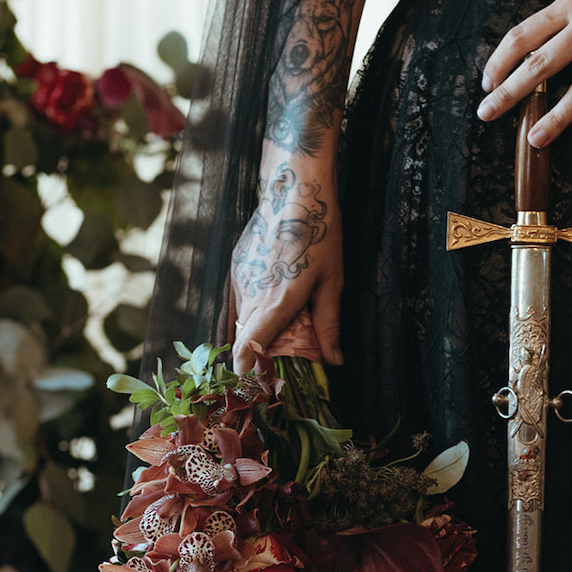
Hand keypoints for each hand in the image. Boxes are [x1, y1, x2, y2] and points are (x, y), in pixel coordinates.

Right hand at [228, 159, 342, 373]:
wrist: (294, 188)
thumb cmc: (320, 233)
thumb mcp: (333, 281)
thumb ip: (329, 324)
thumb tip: (335, 361)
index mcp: (277, 301)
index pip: (247, 347)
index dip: (245, 370)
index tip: (250, 383)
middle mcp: (252, 292)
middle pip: (242, 338)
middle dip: (253, 356)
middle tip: (271, 367)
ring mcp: (239, 277)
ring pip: (239, 317)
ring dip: (252, 331)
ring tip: (273, 335)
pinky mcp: (236, 265)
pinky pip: (237, 298)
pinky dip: (249, 310)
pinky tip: (266, 306)